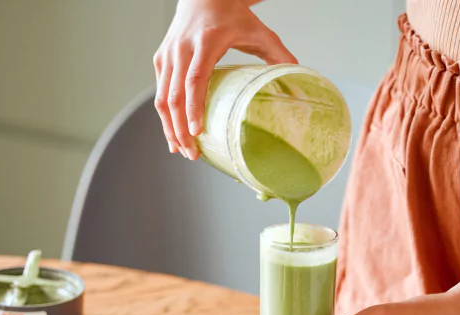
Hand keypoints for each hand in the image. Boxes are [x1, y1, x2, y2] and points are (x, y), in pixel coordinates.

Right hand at [153, 0, 296, 158]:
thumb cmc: (232, 14)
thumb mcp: (260, 31)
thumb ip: (280, 54)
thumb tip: (299, 82)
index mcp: (206, 42)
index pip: (195, 78)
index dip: (194, 107)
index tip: (197, 132)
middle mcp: (181, 48)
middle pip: (173, 96)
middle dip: (180, 129)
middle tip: (193, 154)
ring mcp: (167, 55)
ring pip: (162, 98)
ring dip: (170, 128)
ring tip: (182, 151)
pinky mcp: (160, 60)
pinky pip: (159, 93)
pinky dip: (166, 117)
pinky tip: (174, 136)